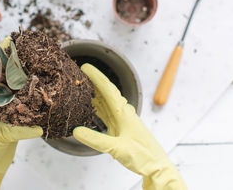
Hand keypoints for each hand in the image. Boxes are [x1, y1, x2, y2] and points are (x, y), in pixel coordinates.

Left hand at [0, 36, 42, 189]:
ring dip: (24, 72)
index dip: (1, 56)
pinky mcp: (14, 115)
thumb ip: (16, 132)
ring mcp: (5, 106)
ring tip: (37, 58)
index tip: (10, 40)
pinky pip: (24, 100)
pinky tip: (41, 84)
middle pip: (6, 75)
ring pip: (15, 85)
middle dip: (16, 60)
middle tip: (30, 45)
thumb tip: (36, 128)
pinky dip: (32, 92)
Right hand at [73, 64, 185, 189]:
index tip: (85, 67)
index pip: (107, 88)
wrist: (156, 166)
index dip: (96, 76)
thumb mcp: (117, 148)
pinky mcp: (120, 126)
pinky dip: (96, 107)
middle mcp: (123, 111)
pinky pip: (105, 112)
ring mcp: (122, 118)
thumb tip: (76, 131)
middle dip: (92, 81)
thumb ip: (96, 140)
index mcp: (123, 112)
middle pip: (105, 91)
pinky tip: (89, 106)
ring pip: (105, 101)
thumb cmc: (143, 156)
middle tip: (78, 74)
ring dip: (93, 93)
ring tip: (80, 87)